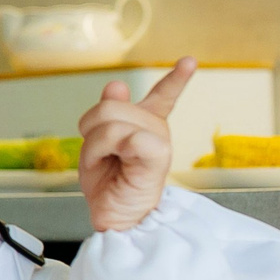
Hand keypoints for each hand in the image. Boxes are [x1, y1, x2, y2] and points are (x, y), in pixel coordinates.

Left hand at [79, 57, 195, 232]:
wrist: (115, 218)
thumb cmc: (108, 186)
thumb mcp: (98, 144)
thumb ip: (106, 114)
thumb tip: (116, 85)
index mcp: (145, 125)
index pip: (163, 96)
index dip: (176, 78)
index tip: (190, 61)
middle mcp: (155, 129)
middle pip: (110, 104)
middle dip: (89, 130)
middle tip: (98, 157)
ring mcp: (159, 140)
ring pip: (110, 121)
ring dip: (93, 146)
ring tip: (103, 164)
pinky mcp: (158, 154)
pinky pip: (123, 137)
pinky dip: (102, 152)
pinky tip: (113, 166)